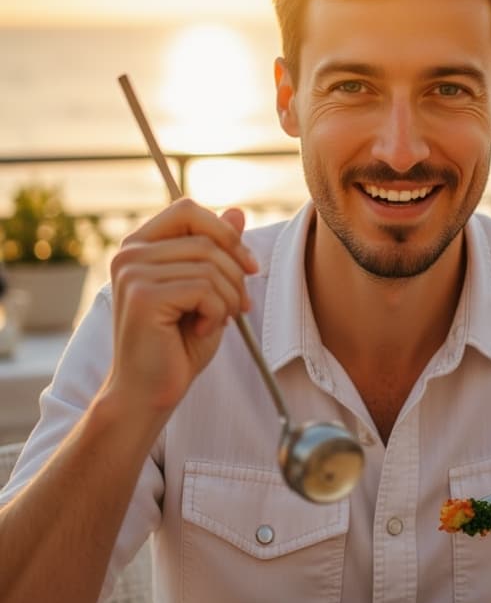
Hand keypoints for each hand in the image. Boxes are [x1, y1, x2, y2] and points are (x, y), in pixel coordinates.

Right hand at [107, 198, 258, 417]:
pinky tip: (203, 330)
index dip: (225, 233)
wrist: (148, 393)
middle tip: (239, 308)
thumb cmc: (176, 346)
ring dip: (229, 297)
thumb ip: (216, 251)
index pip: (187, 209)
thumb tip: (237, 211)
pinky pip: (204, 289)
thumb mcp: (206, 291)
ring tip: (219, 322)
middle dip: (235, 275)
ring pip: (209, 265)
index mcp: (140, 246)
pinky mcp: (143, 296)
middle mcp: (129, 254)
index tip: (249, 266)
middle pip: (206, 239)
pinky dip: (217, 312)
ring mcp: (132, 273)